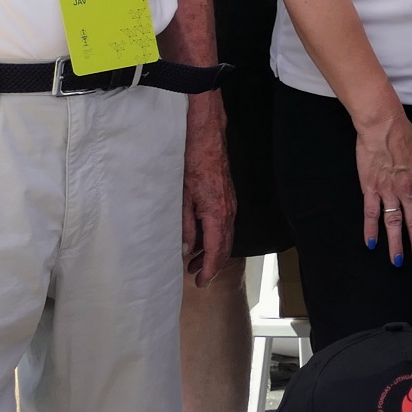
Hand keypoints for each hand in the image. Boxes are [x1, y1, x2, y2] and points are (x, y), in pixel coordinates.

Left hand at [181, 93, 234, 286]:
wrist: (205, 128)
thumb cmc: (191, 156)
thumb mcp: (180, 194)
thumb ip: (183, 224)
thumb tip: (184, 248)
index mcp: (217, 211)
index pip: (217, 249)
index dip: (209, 269)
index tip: (200, 282)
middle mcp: (228, 208)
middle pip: (226, 245)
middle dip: (211, 263)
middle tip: (195, 276)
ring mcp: (230, 200)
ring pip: (226, 233)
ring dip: (212, 249)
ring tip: (193, 259)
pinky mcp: (227, 192)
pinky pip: (224, 221)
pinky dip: (214, 234)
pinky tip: (199, 234)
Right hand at [358, 108, 411, 267]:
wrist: (383, 126)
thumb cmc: (406, 135)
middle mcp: (408, 190)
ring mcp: (388, 191)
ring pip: (394, 223)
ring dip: (397, 244)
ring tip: (398, 262)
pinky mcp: (370, 188)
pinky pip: (371, 213)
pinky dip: (371, 229)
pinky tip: (371, 243)